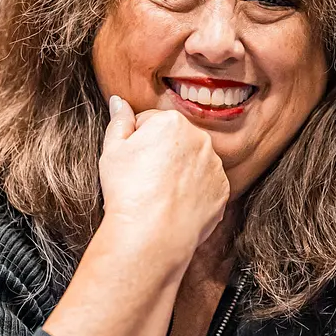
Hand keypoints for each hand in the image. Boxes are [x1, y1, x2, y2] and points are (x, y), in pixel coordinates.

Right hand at [98, 96, 227, 263]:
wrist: (152, 233)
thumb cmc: (127, 191)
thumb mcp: (112, 150)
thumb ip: (119, 121)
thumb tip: (119, 101)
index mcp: (172, 122)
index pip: (150, 123)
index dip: (136, 142)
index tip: (132, 162)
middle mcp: (200, 138)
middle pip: (174, 140)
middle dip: (161, 153)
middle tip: (145, 178)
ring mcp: (215, 165)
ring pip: (192, 161)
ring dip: (179, 171)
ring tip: (160, 193)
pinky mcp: (223, 189)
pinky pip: (205, 184)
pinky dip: (193, 191)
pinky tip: (175, 203)